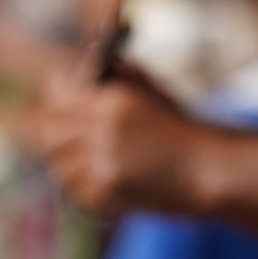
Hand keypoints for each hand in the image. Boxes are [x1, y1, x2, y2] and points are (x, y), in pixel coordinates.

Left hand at [35, 52, 204, 215]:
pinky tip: (107, 178)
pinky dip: (84, 184)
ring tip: (95, 159)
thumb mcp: (151, 89)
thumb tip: (82, 65)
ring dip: (69, 161)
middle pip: (47, 130)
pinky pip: (74, 188)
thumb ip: (116, 74)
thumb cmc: (182, 128)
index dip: (55, 95)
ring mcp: (102, 164)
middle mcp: (102, 130)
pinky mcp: (105, 192)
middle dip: (52, 131)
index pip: (56, 91)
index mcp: (112, 100)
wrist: (210, 170)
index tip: (58, 101)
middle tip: (64, 135)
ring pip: (58, 163)